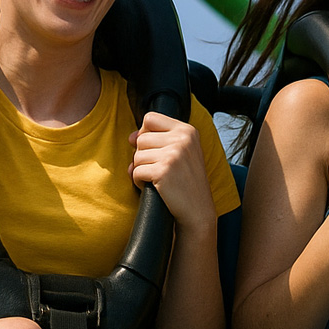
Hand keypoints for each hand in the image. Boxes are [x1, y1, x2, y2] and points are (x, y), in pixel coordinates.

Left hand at [129, 112, 214, 231]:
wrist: (198, 210)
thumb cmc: (186, 182)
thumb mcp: (182, 153)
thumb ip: (159, 139)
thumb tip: (131, 137)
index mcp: (187, 131)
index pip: (150, 118)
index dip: (144, 133)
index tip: (151, 149)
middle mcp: (182, 139)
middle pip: (141, 139)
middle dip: (143, 156)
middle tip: (157, 169)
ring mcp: (173, 154)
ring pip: (136, 156)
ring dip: (140, 170)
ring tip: (156, 179)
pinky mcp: (163, 171)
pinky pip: (135, 171)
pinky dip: (138, 182)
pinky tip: (152, 187)